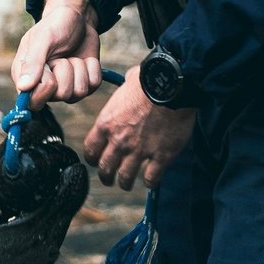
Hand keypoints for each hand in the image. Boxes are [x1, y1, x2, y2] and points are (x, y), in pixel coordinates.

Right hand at [11, 0, 102, 109]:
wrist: (78, 17)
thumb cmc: (55, 25)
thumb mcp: (43, 38)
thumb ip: (33, 62)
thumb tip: (23, 88)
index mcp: (26, 79)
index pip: (34, 101)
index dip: (47, 84)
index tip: (49, 65)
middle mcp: (44, 88)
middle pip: (61, 95)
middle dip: (66, 72)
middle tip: (61, 57)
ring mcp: (65, 88)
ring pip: (79, 92)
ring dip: (79, 68)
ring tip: (71, 56)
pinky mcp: (83, 84)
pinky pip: (93, 85)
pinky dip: (92, 67)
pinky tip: (84, 59)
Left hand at [83, 66, 196, 189]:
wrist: (172, 86)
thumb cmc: (150, 79)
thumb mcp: (128, 83)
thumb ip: (125, 91)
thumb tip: (130, 80)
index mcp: (106, 124)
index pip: (90, 149)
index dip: (92, 158)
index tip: (95, 161)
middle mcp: (119, 141)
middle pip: (105, 168)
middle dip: (105, 176)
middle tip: (108, 179)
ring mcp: (139, 151)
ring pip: (125, 177)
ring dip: (124, 183)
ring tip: (125, 184)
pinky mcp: (161, 156)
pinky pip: (151, 177)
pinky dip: (150, 181)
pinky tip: (150, 181)